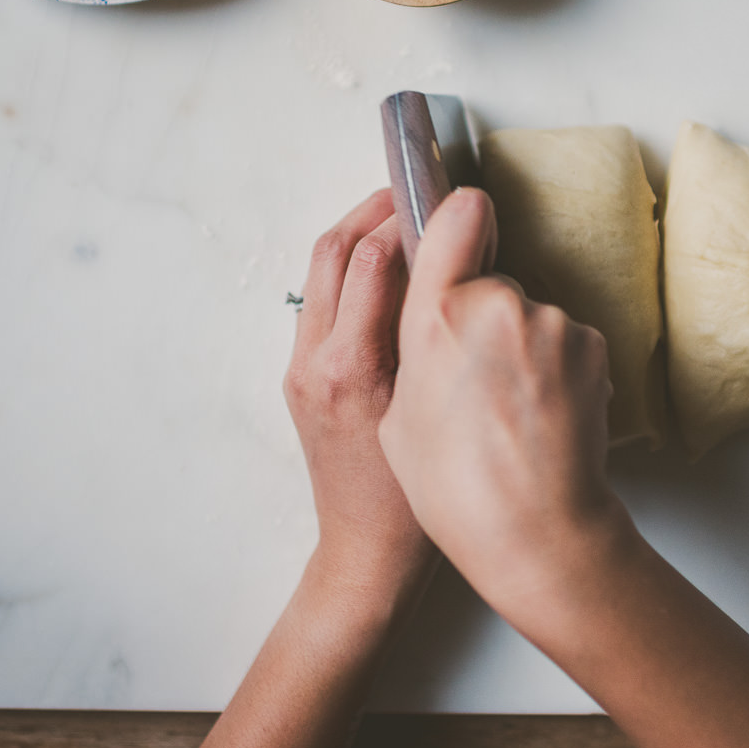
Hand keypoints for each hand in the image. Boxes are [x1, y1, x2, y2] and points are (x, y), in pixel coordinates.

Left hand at [284, 189, 434, 591]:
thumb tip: (446, 270)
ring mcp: (302, 370)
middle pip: (332, 252)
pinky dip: (352, 274)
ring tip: (404, 221)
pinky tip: (391, 274)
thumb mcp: (434, 409)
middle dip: (371, 212)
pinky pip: (323, 304)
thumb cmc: (415, 502)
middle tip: (415, 192)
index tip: (442, 201)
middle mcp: (314, 362)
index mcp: (349, 368)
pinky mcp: (303, 380)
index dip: (405, 219)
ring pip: (321, 274)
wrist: (367, 555)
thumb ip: (433, 339)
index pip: (370, 261)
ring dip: (358, 237)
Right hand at [378, 188, 628, 611]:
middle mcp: (497, 307)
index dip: (459, 216)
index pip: (455, 218)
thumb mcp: (397, 414)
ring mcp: (551, 324)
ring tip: (511, 412)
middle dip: (482, 318)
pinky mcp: (591, 345)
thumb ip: (413, 347)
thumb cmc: (455, 488)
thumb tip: (432, 324)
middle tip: (476, 383)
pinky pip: (564, 341)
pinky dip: (556, 369)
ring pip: (530, 317)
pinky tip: (542, 416)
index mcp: (434, 318)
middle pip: (490, 285)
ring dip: (522, 348)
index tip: (461, 218)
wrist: (536, 530)